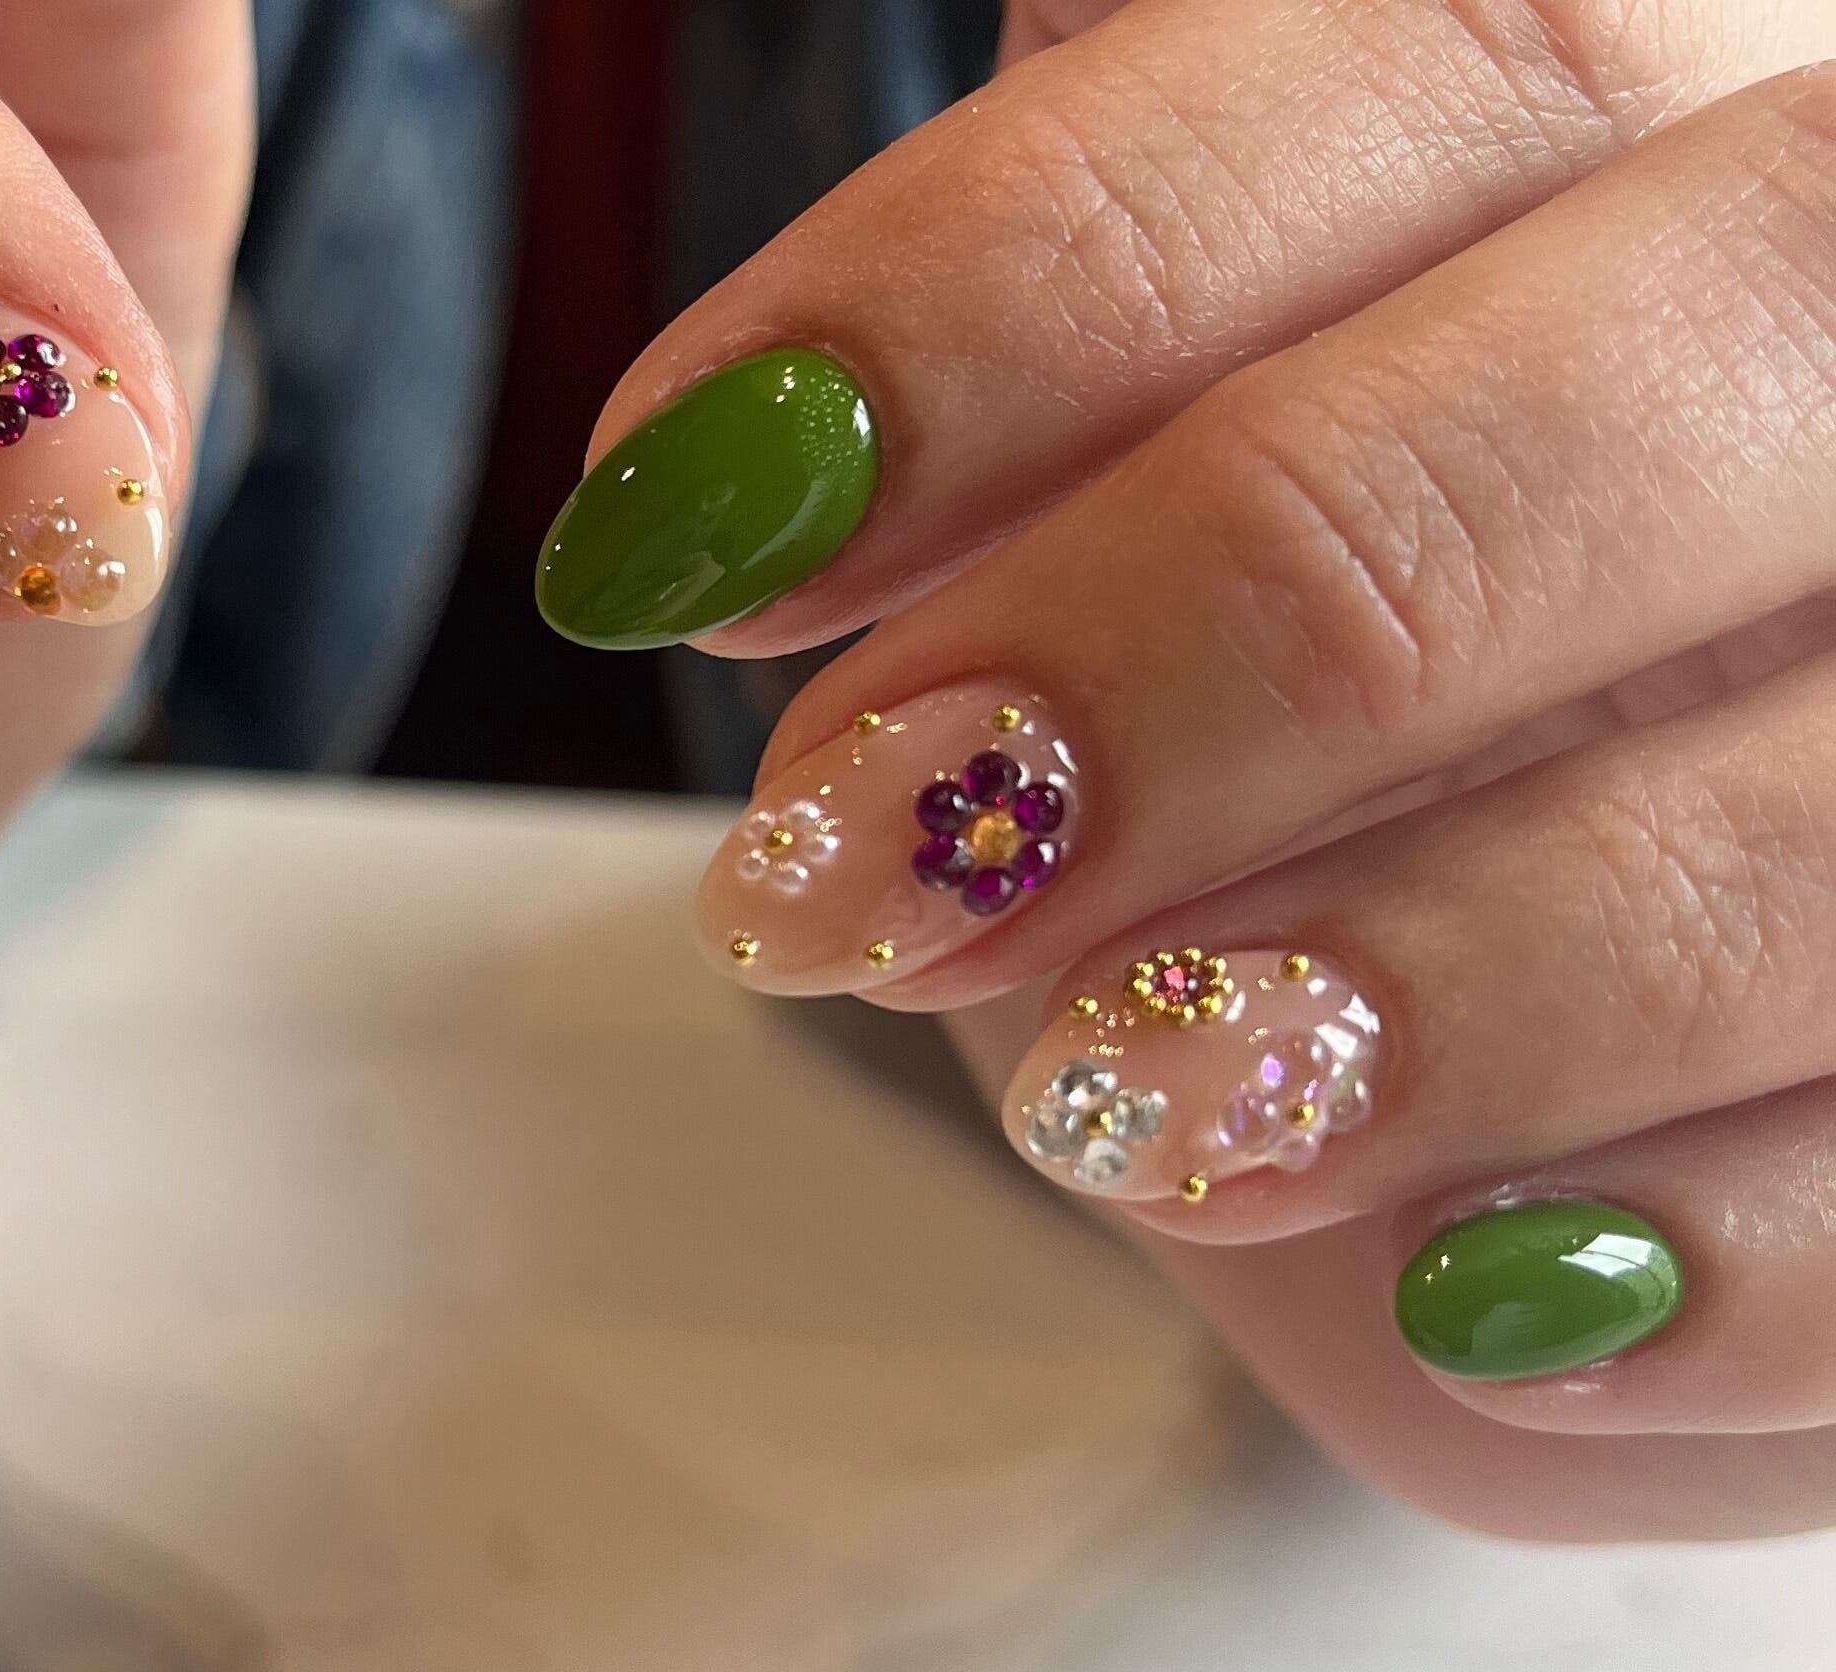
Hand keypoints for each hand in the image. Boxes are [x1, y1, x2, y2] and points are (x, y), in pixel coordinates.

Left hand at [546, 0, 1835, 1535]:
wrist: (1627, 904)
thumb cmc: (1356, 649)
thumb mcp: (1191, 419)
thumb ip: (1058, 364)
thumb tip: (763, 482)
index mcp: (1694, 117)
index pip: (1449, 55)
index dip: (1021, 289)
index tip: (684, 527)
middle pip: (1668, 376)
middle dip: (1216, 634)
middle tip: (859, 857)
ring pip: (1833, 816)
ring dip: (1448, 979)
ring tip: (1117, 1105)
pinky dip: (1724, 1268)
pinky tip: (1465, 1310)